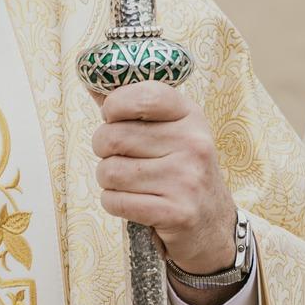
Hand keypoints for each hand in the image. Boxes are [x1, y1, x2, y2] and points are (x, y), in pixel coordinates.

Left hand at [93, 82, 238, 304]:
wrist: (212, 224)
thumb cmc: (180, 171)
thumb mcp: (170, 132)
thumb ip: (132, 108)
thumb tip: (93, 81)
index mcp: (190, 116)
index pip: (144, 95)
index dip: (115, 105)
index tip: (112, 116)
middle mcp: (193, 144)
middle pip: (113, 136)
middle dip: (103, 150)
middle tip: (118, 156)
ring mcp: (186, 179)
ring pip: (109, 171)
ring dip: (107, 180)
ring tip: (127, 182)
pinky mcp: (176, 212)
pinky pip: (115, 201)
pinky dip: (114, 203)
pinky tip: (132, 202)